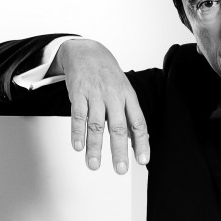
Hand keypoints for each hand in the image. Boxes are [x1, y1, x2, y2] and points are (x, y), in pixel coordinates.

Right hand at [57, 39, 149, 172]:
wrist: (86, 50)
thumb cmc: (107, 75)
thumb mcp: (124, 90)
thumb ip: (129, 115)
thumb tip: (136, 141)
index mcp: (129, 96)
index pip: (138, 123)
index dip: (141, 143)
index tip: (142, 161)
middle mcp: (114, 96)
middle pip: (118, 127)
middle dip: (119, 151)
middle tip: (120, 169)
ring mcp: (95, 94)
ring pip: (96, 124)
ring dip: (95, 147)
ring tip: (94, 165)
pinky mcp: (78, 93)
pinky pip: (78, 115)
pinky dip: (77, 132)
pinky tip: (78, 146)